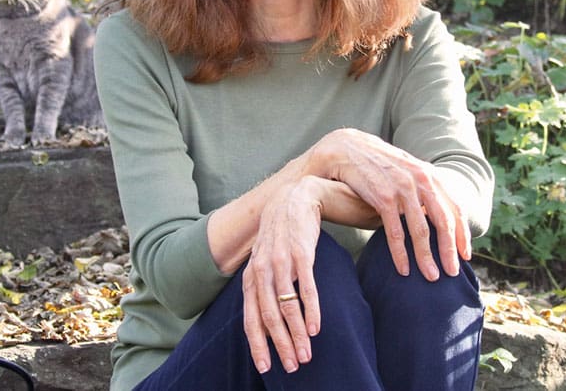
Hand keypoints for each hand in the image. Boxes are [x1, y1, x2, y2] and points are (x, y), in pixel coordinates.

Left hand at [242, 178, 324, 374]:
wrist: (295, 198)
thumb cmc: (280, 235)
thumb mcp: (265, 260)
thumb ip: (263, 287)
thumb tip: (267, 319)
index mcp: (252, 276)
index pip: (250, 317)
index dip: (257, 344)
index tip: (266, 368)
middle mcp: (262, 271)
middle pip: (268, 316)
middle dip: (280, 345)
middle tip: (292, 367)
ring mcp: (281, 262)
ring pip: (286, 306)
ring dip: (296, 334)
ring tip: (306, 354)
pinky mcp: (301, 253)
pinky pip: (305, 287)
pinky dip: (310, 310)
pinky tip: (315, 328)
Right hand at [307, 128, 470, 280]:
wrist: (346, 148)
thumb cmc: (376, 164)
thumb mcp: (405, 170)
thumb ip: (420, 189)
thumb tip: (434, 215)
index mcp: (428, 174)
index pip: (454, 208)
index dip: (462, 234)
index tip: (465, 255)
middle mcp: (420, 179)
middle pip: (443, 221)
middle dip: (449, 250)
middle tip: (452, 273)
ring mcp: (401, 188)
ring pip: (420, 230)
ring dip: (427, 257)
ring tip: (431, 277)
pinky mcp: (382, 197)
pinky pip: (395, 232)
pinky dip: (400, 254)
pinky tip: (404, 269)